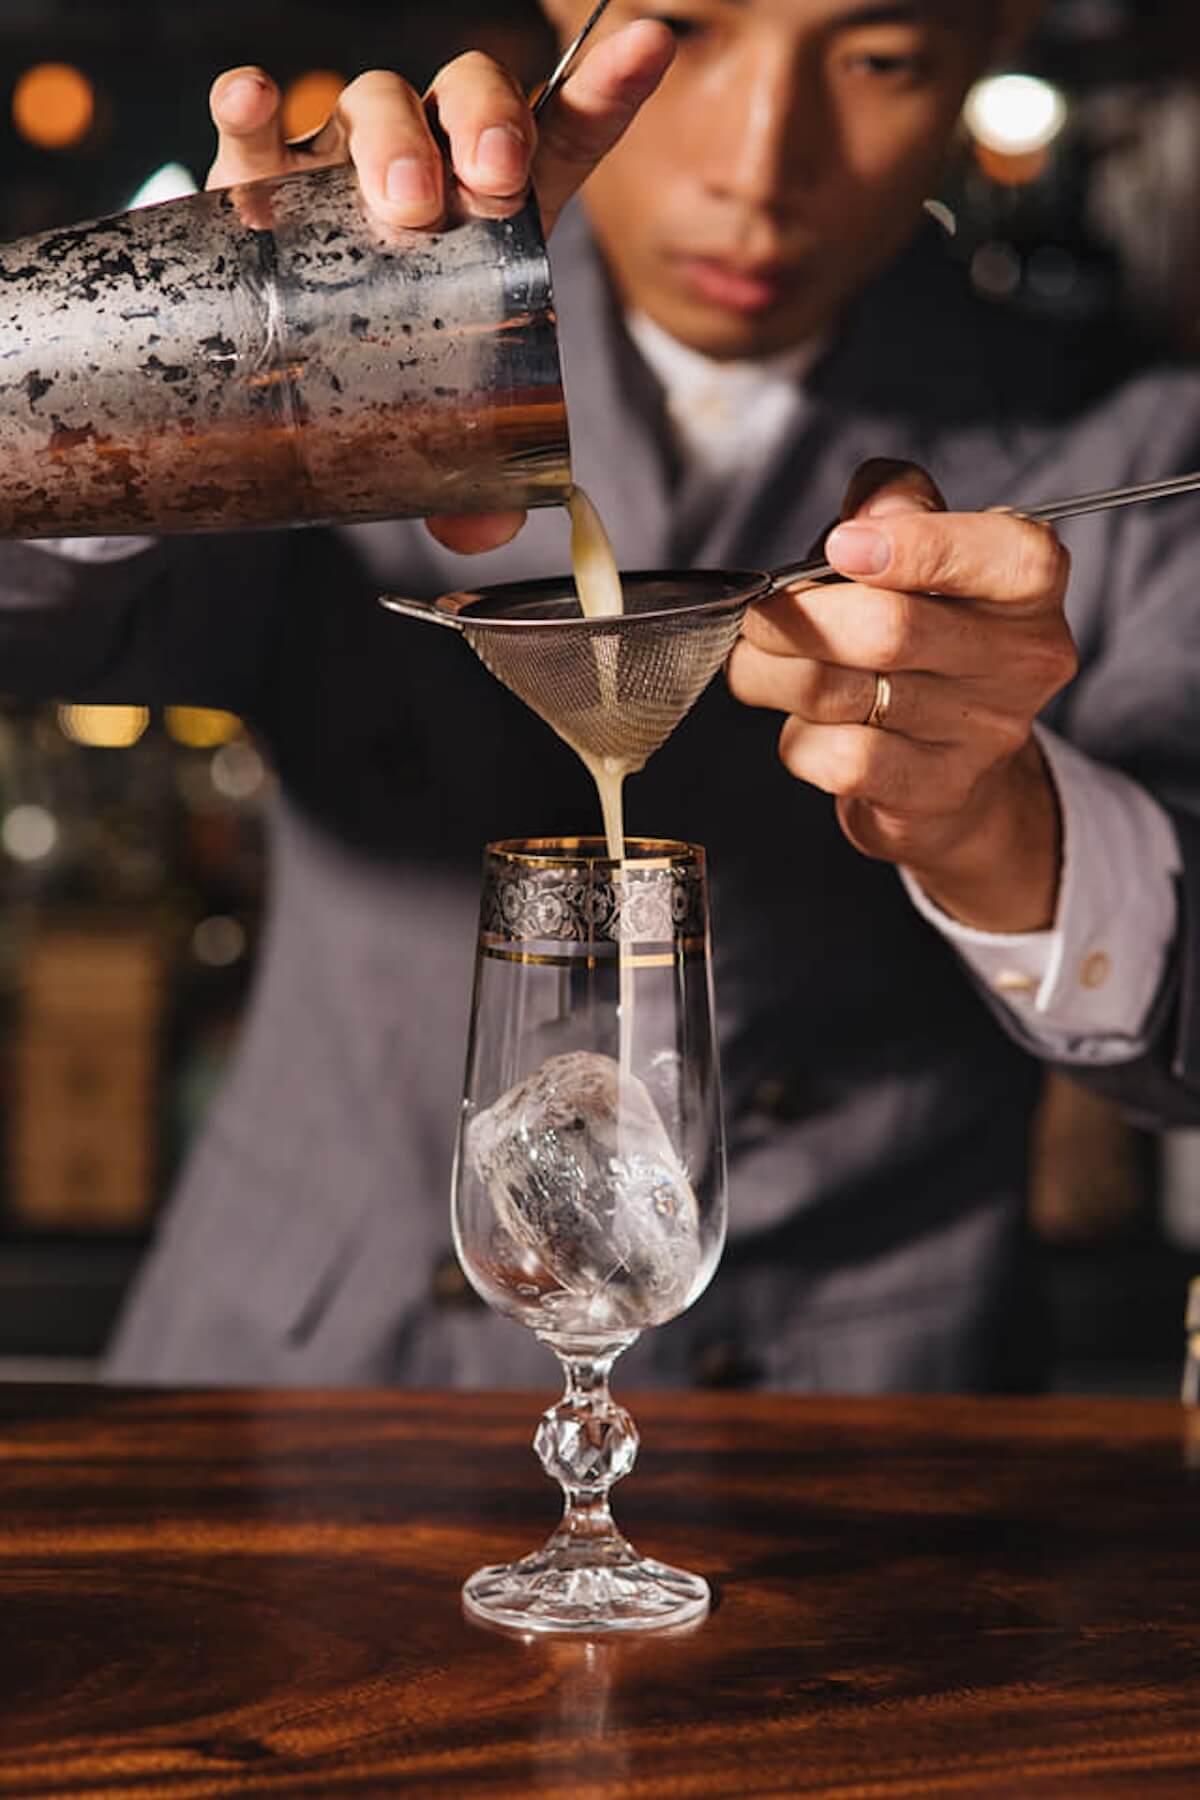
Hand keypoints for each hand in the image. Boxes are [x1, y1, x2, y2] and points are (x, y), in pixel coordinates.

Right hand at [205, 24, 674, 552]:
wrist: (281, 389)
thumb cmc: (385, 388)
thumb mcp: (441, 436)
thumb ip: (474, 486)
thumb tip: (487, 529)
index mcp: (495, 215)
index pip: (563, 139)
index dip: (607, 90)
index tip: (650, 46)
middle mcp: (425, 168)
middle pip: (470, 99)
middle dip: (490, 124)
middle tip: (492, 183)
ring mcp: (340, 166)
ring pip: (375, 100)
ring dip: (395, 135)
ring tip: (403, 201)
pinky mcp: (256, 181)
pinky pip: (252, 128)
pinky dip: (249, 111)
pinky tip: (253, 105)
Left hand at [726, 460, 1078, 932]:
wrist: (956, 772)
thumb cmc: (926, 639)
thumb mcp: (921, 552)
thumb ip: (896, 504)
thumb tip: (867, 512)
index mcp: (1027, 584)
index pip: (1003, 555)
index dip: (918, 546)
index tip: (841, 546)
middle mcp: (1022, 659)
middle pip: (888, 628)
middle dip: (797, 618)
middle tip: (758, 616)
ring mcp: (984, 734)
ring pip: (840, 693)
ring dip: (773, 674)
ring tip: (760, 664)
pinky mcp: (938, 793)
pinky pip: (838, 758)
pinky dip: (797, 738)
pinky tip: (806, 727)